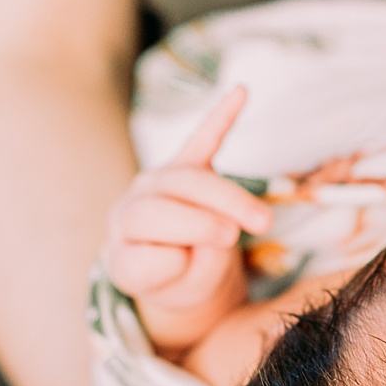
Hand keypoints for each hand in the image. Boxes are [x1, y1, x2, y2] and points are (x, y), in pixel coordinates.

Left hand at [103, 86, 272, 352]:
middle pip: (158, 211)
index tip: (186, 273)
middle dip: (200, 222)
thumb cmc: (184, 281)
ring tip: (262, 220)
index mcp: (122, 258)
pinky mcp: (180, 166)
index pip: (139, 260)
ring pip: (185, 181)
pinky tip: (240, 94)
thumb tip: (224, 224)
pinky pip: (201, 141)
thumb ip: (201, 266)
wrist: (173, 266)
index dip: (168, 266)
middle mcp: (127, 217)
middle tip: (235, 238)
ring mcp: (152, 187)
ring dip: (225, 197)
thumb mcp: (191, 291)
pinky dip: (221, 120)